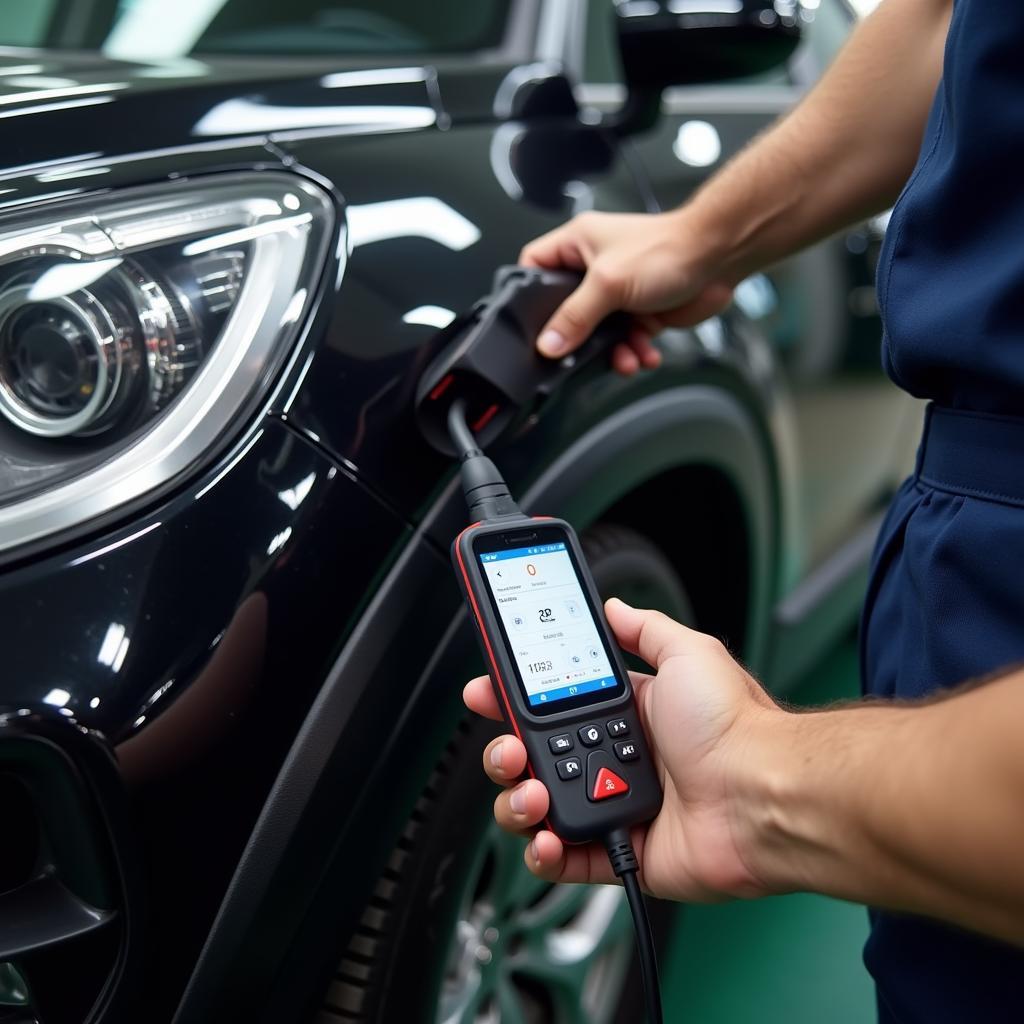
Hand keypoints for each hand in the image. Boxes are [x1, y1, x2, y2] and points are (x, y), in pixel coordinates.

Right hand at [463, 598, 783, 899]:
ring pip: (539, 808)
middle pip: (534, 758)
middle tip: (507, 746)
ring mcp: (614, 806)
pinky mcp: (619, 852)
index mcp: (627, 715)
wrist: (763, 795)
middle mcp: (616, 761)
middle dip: (505, 751)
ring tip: (532, 792)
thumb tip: (613, 608)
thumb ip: (645, 628)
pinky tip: (547, 836)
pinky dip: (543, 852)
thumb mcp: (688, 653)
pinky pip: (564, 860)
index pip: (552, 705)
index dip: (514, 699)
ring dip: (519, 800)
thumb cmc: (735, 727)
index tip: (487, 691)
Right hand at [519, 210, 734, 374]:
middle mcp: (595, 266)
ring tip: (623, 357)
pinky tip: (643, 355)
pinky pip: (625, 340)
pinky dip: (634, 351)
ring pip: (597, 332)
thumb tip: (548, 343)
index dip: (527, 293)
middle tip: (576, 351)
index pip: (535, 265)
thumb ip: (575, 316)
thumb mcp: (610, 283)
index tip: (529, 322)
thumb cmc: (670, 248)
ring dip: (611, 351)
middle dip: (577, 336)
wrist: (720, 257)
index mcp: (579, 244)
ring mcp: (618, 290)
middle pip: (566, 309)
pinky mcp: (640, 311)